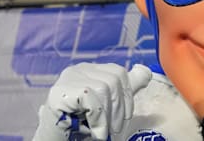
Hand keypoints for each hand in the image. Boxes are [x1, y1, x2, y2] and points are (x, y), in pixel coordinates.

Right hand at [33, 63, 151, 140]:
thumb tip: (146, 72)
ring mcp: (68, 78)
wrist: (58, 140)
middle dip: (119, 108)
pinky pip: (90, 99)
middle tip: (116, 128)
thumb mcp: (108, 105)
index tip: (126, 117)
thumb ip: (125, 89)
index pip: (118, 72)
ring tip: (105, 132)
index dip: (127, 95)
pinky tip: (97, 132)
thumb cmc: (82, 125)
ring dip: (108, 116)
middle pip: (113, 80)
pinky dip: (98, 119)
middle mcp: (78, 69)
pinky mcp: (61, 91)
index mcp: (90, 70)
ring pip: (103, 88)